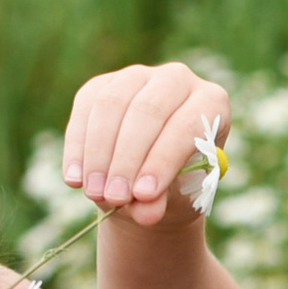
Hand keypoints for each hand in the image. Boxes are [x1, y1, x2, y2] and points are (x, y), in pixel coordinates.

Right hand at [64, 62, 231, 228]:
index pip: (187, 125)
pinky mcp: (103, 84)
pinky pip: (85, 109)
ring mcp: (138, 76)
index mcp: (211, 103)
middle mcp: (177, 79)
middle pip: (147, 110)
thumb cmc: (176, 187)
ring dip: (99, 154)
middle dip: (127, 158)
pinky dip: (78, 147)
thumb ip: (164, 202)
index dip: (163, 160)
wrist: (150, 180)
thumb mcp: (177, 199)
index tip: (144, 195)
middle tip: (115, 198)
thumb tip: (145, 212)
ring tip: (95, 194)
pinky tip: (75, 180)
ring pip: (111, 106)